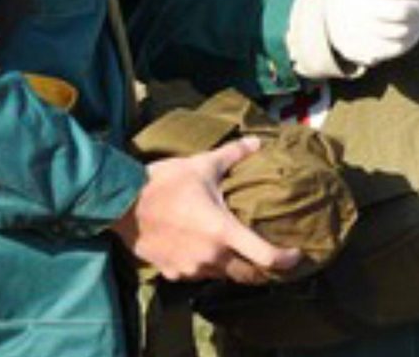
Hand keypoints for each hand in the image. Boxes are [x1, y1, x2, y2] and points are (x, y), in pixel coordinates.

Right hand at [112, 137, 302, 283]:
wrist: (122, 205)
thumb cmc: (165, 183)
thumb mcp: (203, 165)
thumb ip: (233, 155)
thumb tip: (256, 142)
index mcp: (224, 232)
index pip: (266, 257)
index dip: (287, 260)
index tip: (296, 255)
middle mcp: (211, 257)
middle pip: (247, 276)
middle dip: (261, 270)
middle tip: (268, 259)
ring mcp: (191, 269)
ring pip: (222, 276)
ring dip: (232, 267)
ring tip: (236, 252)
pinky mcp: (172, 274)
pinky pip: (198, 275)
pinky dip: (206, 267)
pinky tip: (203, 251)